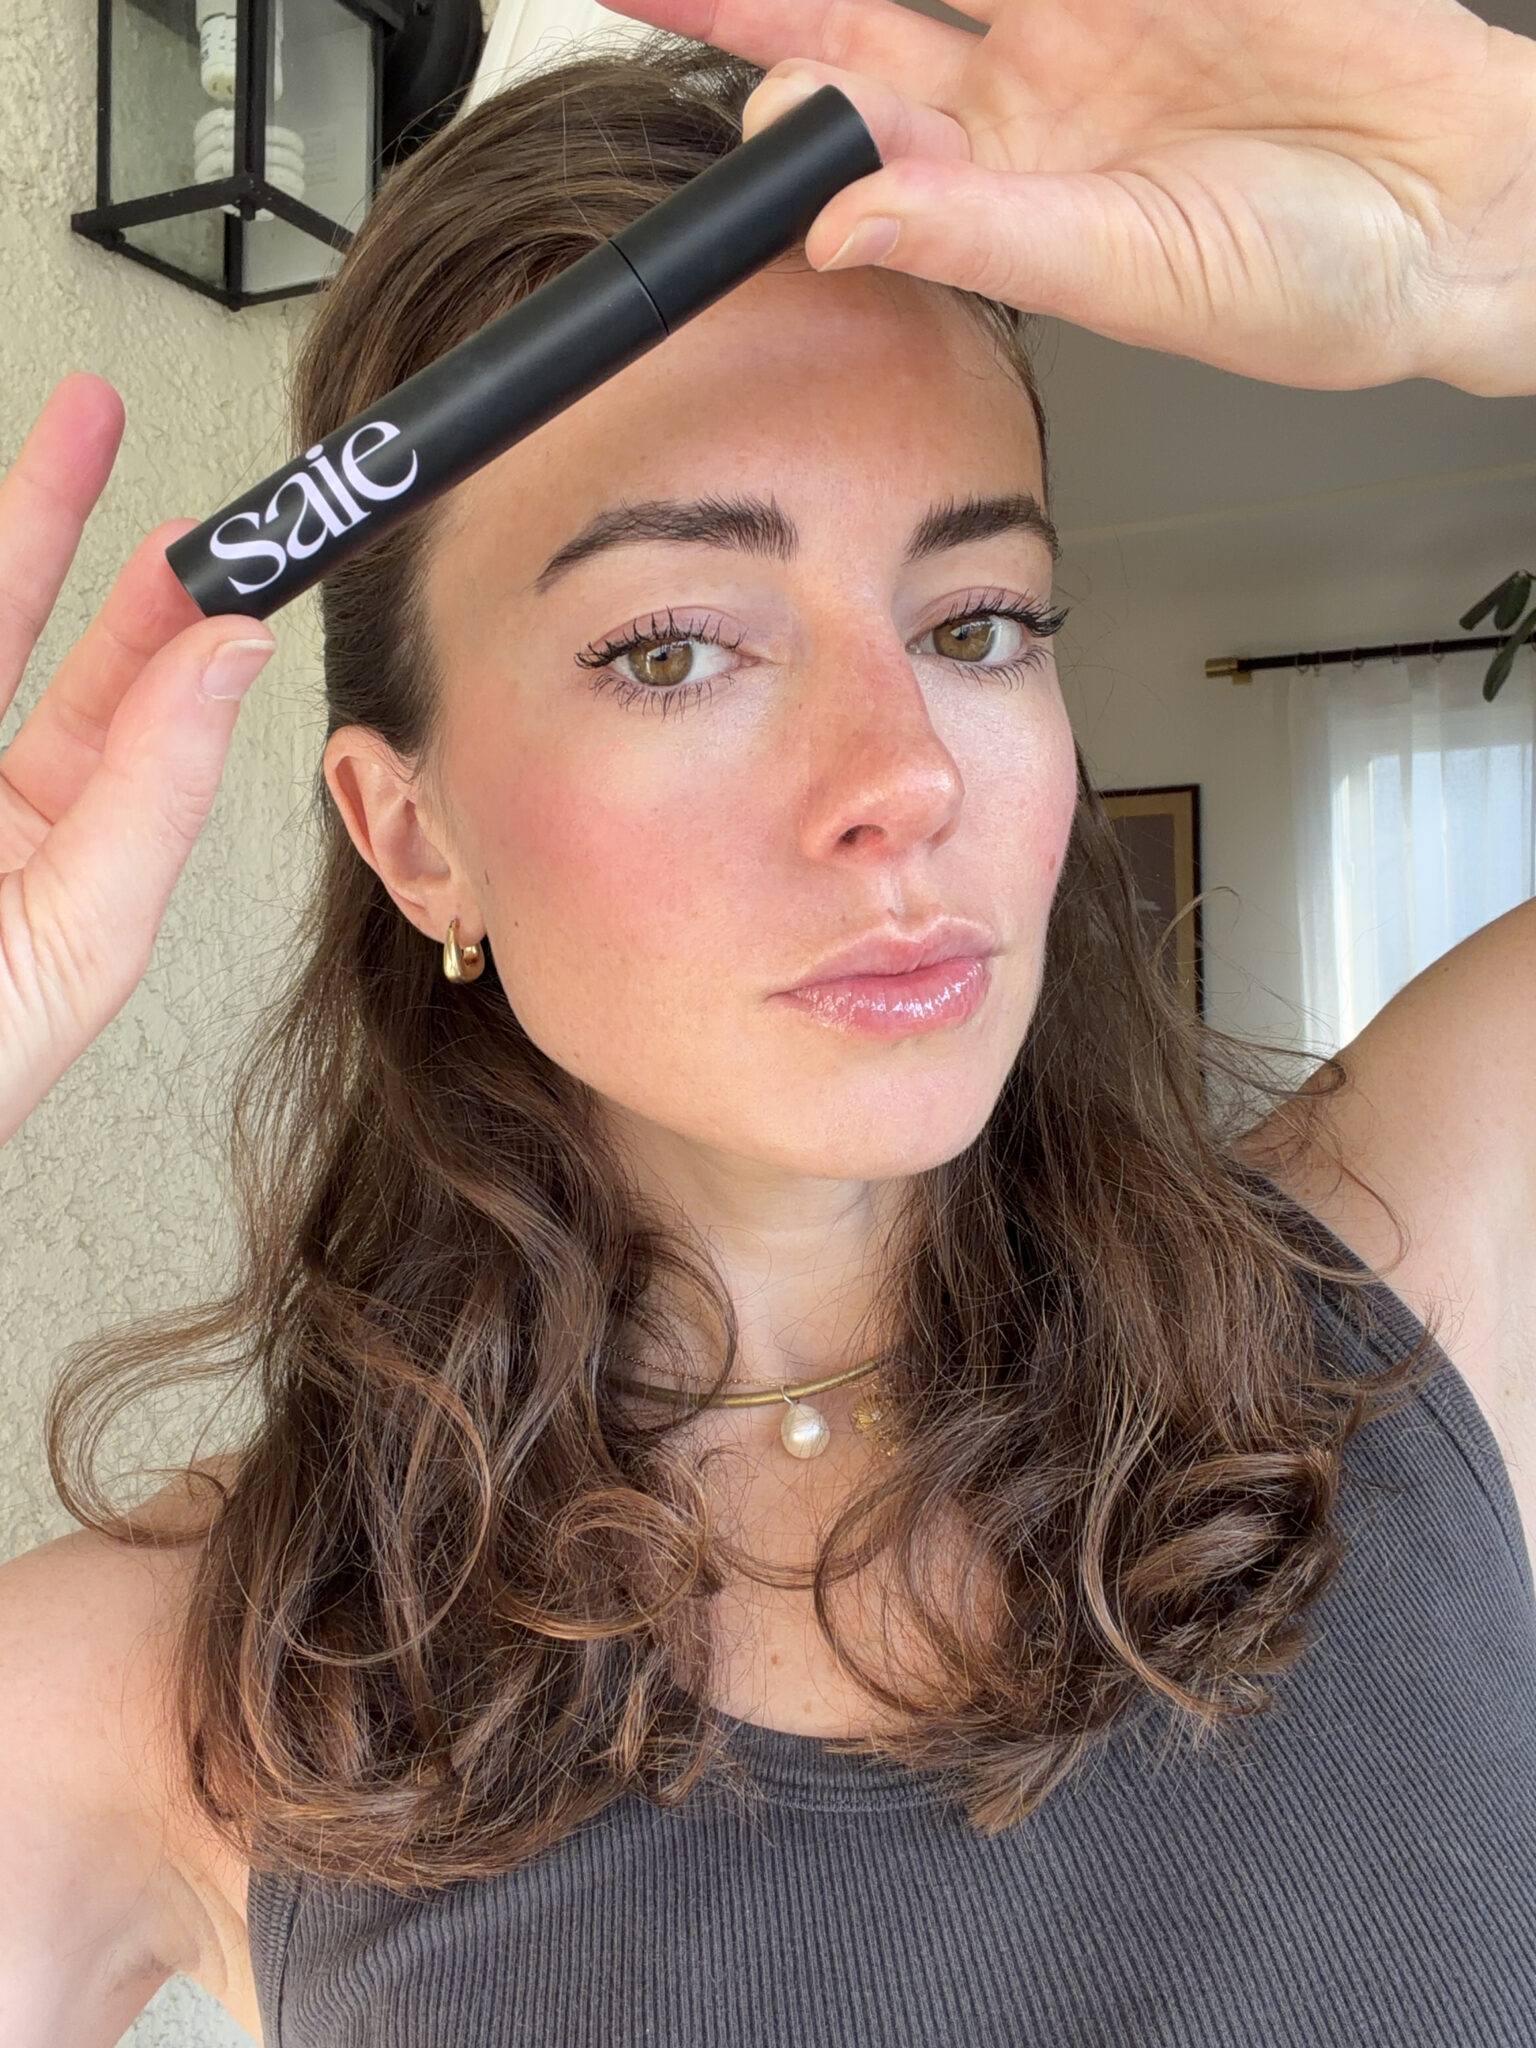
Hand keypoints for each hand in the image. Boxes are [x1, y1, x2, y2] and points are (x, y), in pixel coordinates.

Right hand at [0, 374, 275, 1147]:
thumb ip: (150, 796)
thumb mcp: (73, 936)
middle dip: (47, 521)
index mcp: (52, 855)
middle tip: (92, 421)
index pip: (122, 709)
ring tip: (48, 442)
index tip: (215, 540)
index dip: (166, 616)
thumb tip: (230, 662)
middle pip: (10, 632)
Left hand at [608, 0, 1535, 394]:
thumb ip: (985, 235)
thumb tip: (842, 228)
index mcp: (999, 192)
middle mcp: (1022, 86)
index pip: (851, 139)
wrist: (1454, 213)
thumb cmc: (1313, 279)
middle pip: (850, 8)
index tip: (740, 122)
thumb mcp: (1129, 270)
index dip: (778, 125)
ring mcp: (1086, 3)